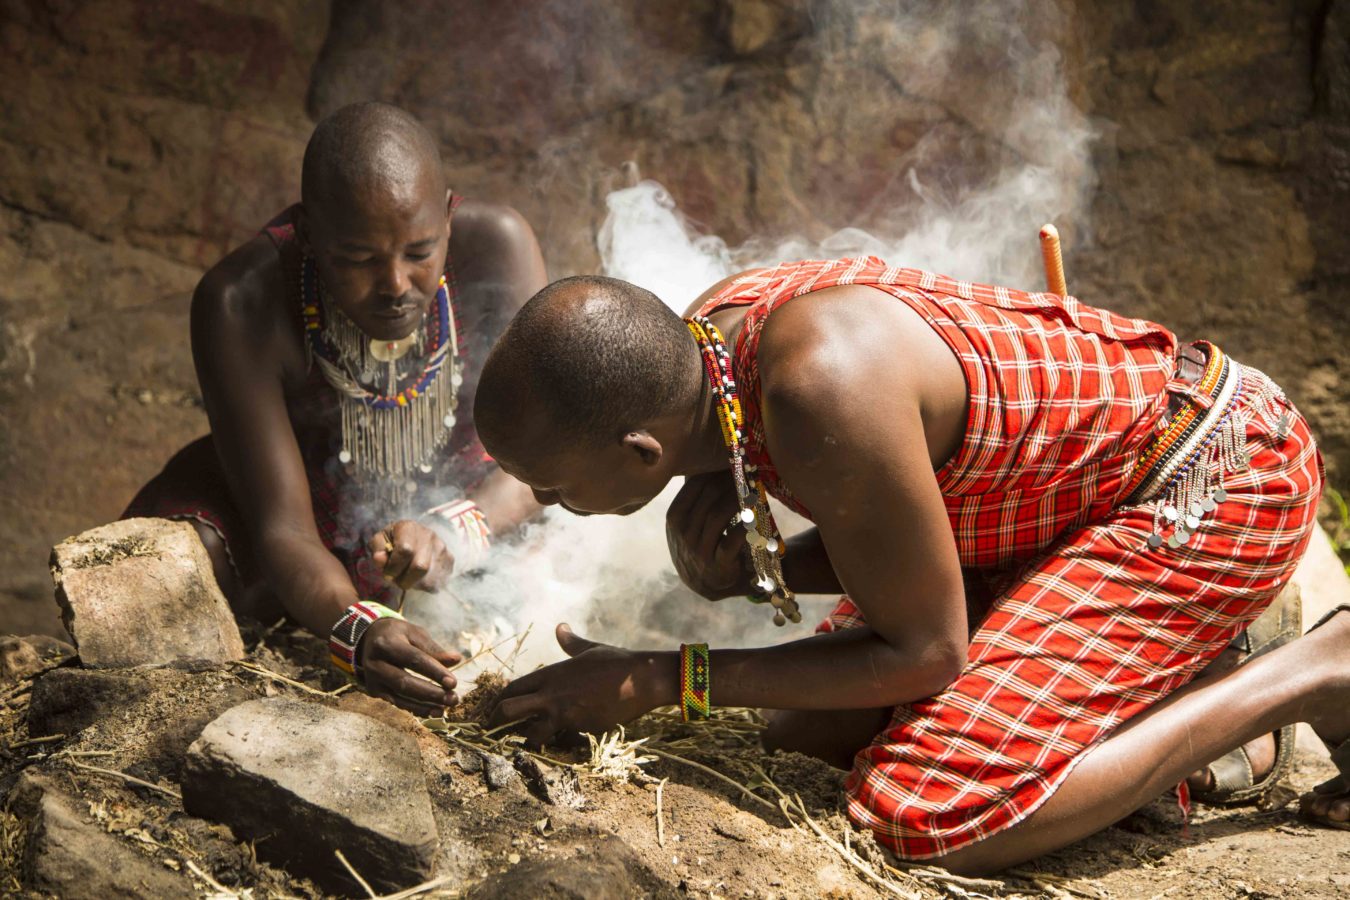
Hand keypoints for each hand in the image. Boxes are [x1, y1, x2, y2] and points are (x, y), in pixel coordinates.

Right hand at [357, 617, 462, 715]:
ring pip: (400, 696)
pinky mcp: (374, 691)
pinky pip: (396, 703)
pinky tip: (433, 711)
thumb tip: (456, 660)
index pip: (413, 660)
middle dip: (430, 693)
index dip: (434, 672)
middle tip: (453, 699)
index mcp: (387, 643)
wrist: (368, 639)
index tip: (453, 683)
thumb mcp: (414, 633)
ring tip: (445, 708)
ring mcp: (372, 679)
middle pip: (404, 682)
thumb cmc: (398, 634)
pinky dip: (415, 708)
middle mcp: (375, 663)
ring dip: (424, 705)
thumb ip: (433, 649)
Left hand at [369, 520, 454, 590]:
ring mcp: (442, 547)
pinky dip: (426, 586)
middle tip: (397, 581)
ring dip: (415, 584)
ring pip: (431, 578)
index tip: (388, 574)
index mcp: (409, 527)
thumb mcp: (380, 541)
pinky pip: (440, 581)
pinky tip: (418, 579)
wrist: (414, 535)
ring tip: (407, 579)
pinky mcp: (449, 559)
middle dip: (405, 580)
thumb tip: (380, 560)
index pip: (405, 551)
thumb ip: (377, 550)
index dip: (394, 567)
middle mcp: (429, 535)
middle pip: (421, 566)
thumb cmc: (393, 540)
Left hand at [487, 624, 673, 745]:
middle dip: (496, 722)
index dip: (499, 700)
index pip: (513, 688)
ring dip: (529, 739)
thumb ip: (570, 643)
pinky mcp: (580, 731)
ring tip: (530, 741)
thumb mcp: (589, 650)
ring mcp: (565, 715)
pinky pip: (562, 742)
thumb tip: (560, 627)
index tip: (494, 709)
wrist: (640, 680)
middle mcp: (552, 695)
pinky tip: (561, 743)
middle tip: (494, 731)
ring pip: (531, 734)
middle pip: (508, 710)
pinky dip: (559, 743)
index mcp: (551, 675)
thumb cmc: (616, 661)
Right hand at [666, 472, 752, 600]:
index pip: (694, 487)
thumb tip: (706, 459)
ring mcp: (699, 551)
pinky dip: (745, 526)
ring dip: (738, 499)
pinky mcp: (718, 566)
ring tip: (753, 488)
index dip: (714, 471)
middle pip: (708, 498)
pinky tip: (755, 514)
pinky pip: (732, 541)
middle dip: (729, 481)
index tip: (732, 461)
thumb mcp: (690, 522)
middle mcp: (683, 534)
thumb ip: (696, 496)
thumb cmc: (702, 543)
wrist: (707, 583)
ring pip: (719, 516)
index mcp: (675, 518)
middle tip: (747, 470)